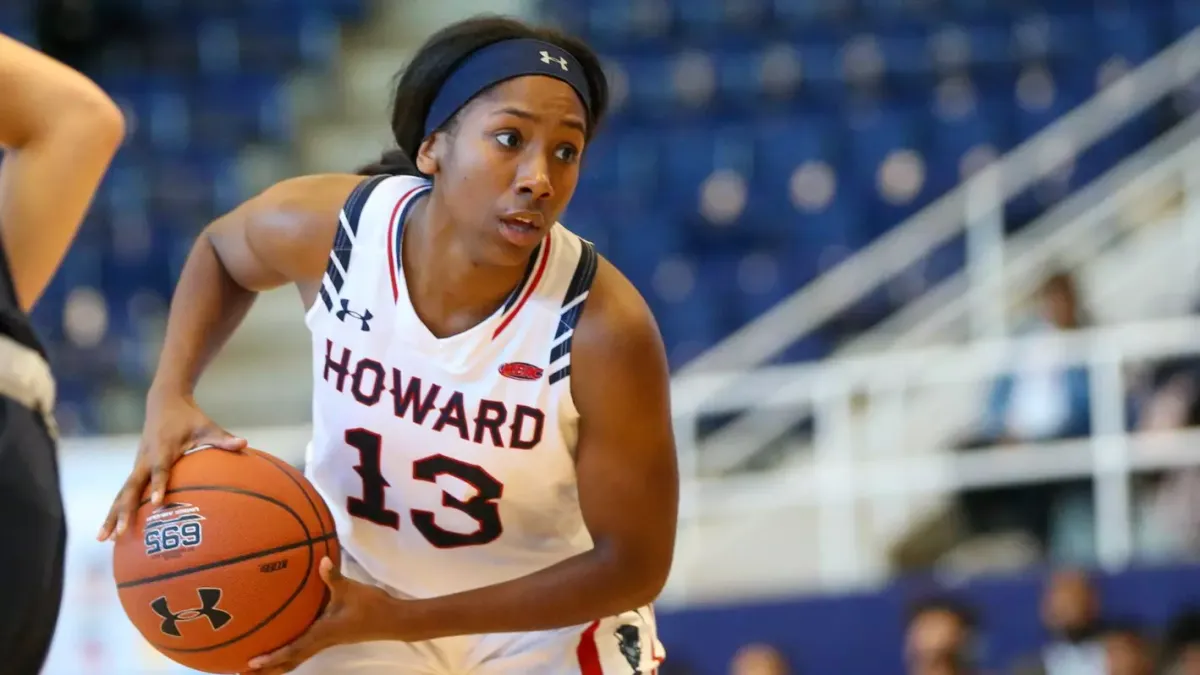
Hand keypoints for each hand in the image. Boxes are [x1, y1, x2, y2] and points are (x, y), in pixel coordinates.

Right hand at [97, 392, 245, 539]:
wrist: (163, 403)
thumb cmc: (189, 417)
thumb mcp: (207, 426)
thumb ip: (223, 438)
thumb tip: (244, 443)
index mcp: (163, 448)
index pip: (160, 469)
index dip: (158, 484)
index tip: (157, 502)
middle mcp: (145, 459)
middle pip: (131, 488)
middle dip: (124, 510)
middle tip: (120, 533)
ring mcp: (138, 465)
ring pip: (122, 493)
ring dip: (113, 515)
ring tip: (104, 539)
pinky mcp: (136, 469)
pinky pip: (124, 492)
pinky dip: (116, 509)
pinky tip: (111, 531)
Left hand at [245, 557, 402, 673]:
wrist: (392, 620)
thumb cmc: (371, 606)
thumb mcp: (351, 589)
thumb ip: (334, 577)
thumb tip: (321, 561)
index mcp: (322, 633)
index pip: (293, 649)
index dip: (272, 657)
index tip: (252, 662)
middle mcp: (321, 642)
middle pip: (290, 662)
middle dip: (268, 669)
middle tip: (244, 671)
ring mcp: (325, 642)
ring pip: (296, 658)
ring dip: (276, 664)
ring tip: (257, 666)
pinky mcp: (330, 638)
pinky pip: (303, 651)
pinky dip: (288, 654)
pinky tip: (281, 646)